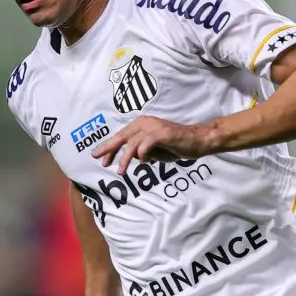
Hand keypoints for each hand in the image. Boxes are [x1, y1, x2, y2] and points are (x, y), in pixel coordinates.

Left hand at [92, 115, 210, 175]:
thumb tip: (129, 157)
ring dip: (124, 159)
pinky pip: (144, 146)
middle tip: (98, 159)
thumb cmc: (176, 145)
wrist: (197, 141)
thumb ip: (141, 150)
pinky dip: (142, 156)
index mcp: (141, 124)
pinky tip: (146, 161)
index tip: (101, 158)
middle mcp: (144, 122)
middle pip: (121, 137)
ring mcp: (153, 127)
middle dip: (108, 149)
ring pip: (131, 144)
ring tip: (121, 172)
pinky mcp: (161, 134)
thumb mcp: (154, 149)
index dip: (110, 148)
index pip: (121, 136)